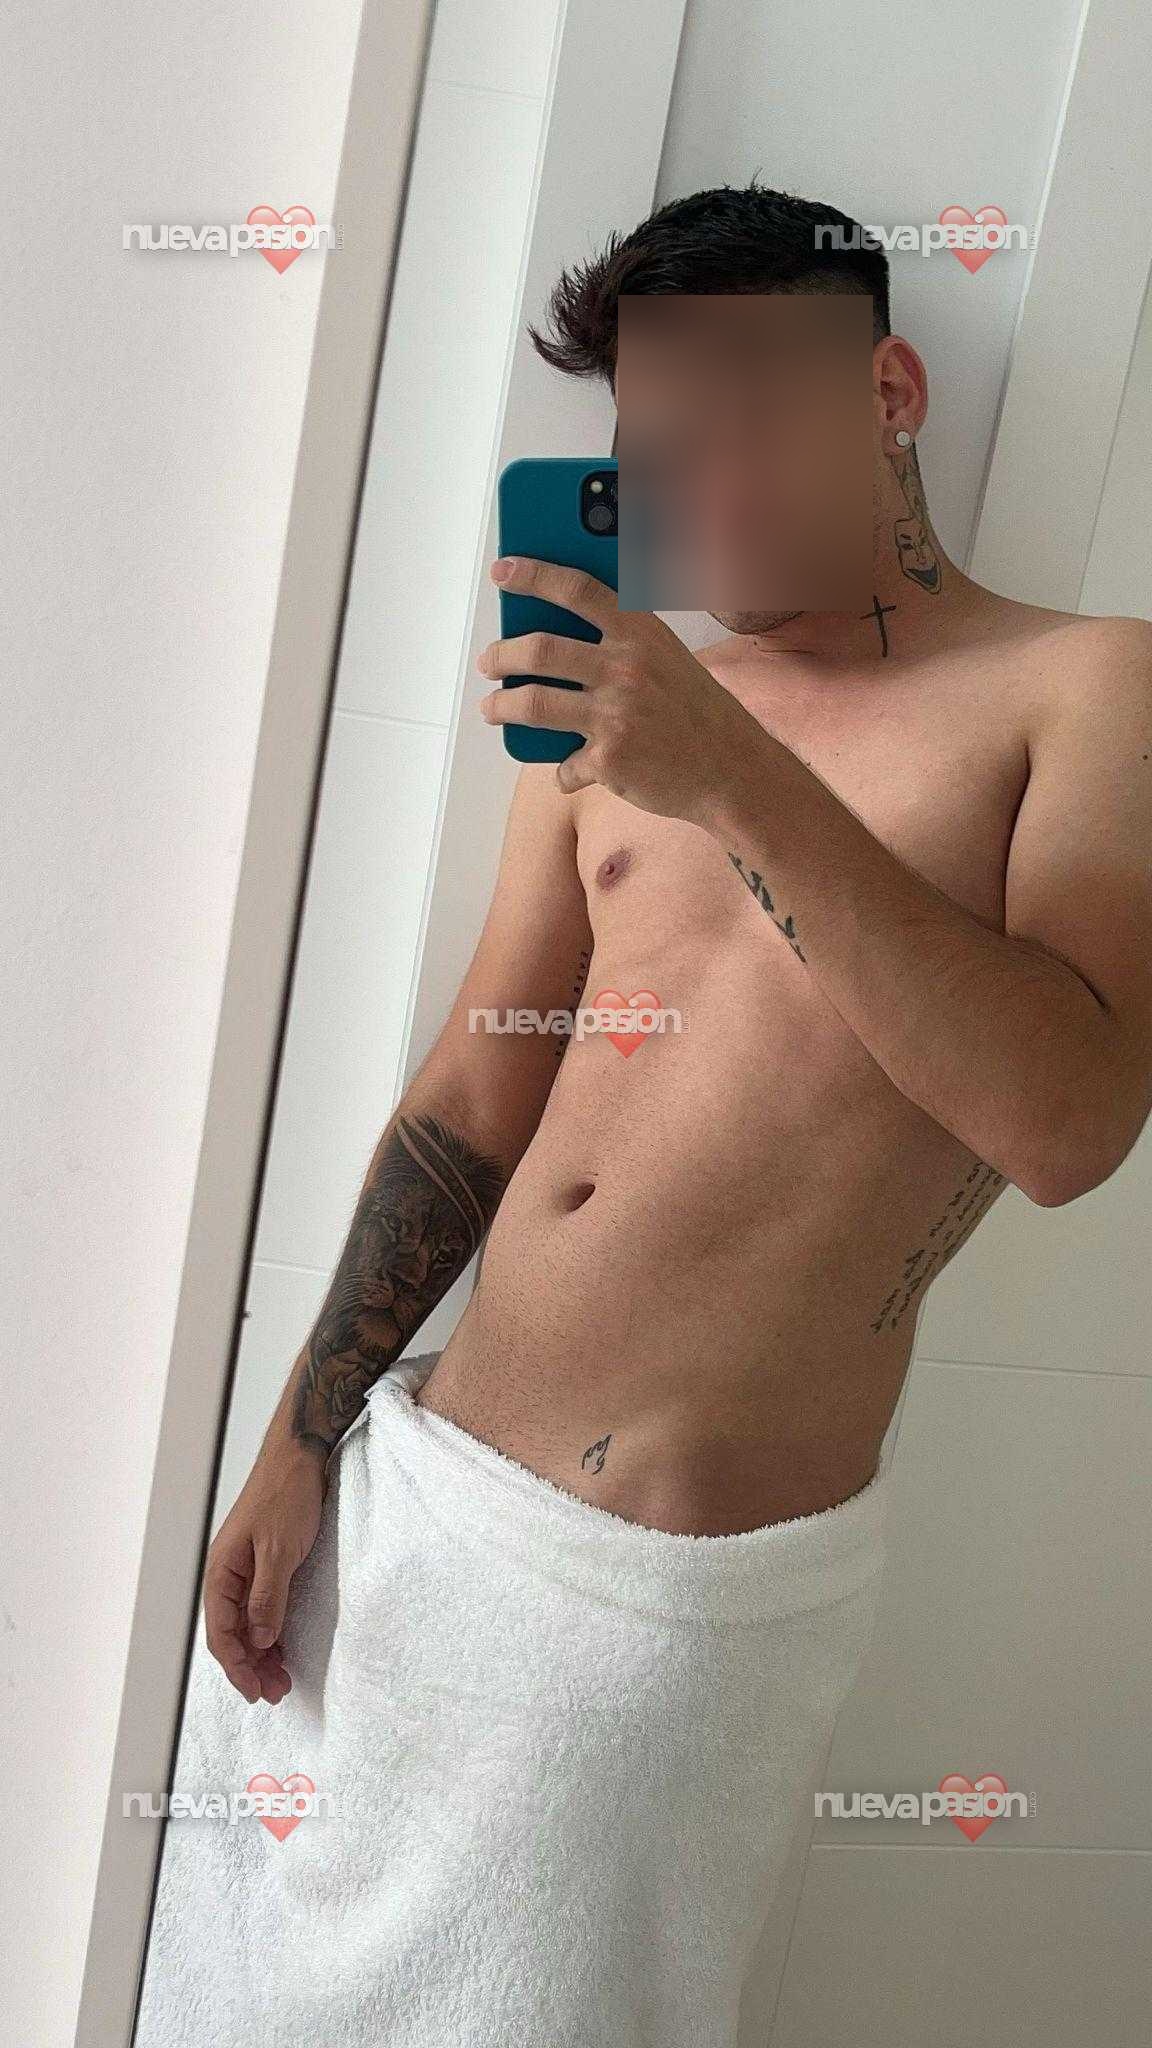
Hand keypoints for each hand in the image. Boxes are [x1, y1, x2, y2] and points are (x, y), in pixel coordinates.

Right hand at [203, 1444, 326, 1703]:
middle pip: (232, 1634)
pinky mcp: (265, 1565)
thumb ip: (267, 1597)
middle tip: (276, 1693)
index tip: (257, 1692)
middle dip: (251, 1667)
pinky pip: (261, 1609)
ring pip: (247, 1624)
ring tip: (282, 1679)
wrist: (300, 1456)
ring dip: (262, 1654)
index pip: (221, 1633)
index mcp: (222, 1571)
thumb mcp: (278, 1550)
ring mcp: (246, 1570)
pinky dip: (271, 1632)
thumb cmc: (286, 1495)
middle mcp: (228, 1574)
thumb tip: (261, 1639)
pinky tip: (283, 1648)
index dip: (238, 1667)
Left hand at [477, 556, 771, 826]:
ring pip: (532, 704)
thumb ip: (619, 641)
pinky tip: (568, 771)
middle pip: (539, 649)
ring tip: (492, 708)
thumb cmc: (694, 711)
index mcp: (640, 632)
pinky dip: (562, 771)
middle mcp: (625, 667)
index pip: (576, 589)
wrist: (732, 770)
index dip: (532, 575)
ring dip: (501, 706)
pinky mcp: (609, 758)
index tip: (502, 571)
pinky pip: (564, 764)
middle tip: (490, 662)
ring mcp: (615, 714)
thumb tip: (554, 642)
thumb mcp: (666, 656)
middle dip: (500, 654)